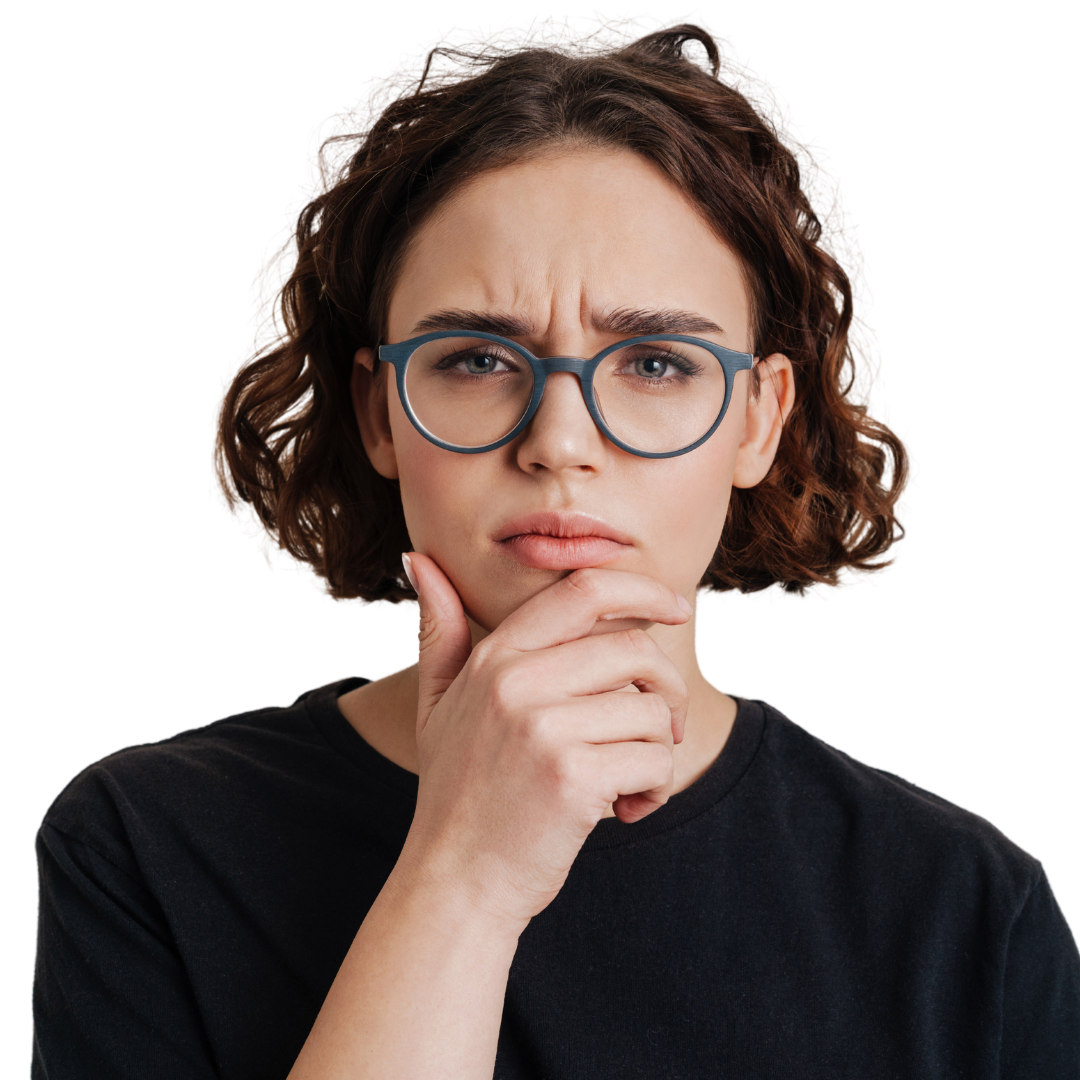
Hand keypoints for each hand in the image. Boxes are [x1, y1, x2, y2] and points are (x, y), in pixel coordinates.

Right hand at [396, 552, 690, 932]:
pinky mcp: (572, 777)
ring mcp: (543, 728)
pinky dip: (655, 789)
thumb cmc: (457, 789)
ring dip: (658, 750)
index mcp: (496, 657)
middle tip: (661, 729)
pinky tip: (623, 810)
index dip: (643, 590)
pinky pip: (655, 760)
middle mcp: (517, 682)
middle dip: (667, 689)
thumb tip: (417, 557)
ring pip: (653, 710)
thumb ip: (440, 632)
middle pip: (636, 650)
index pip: (584, 592)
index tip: (676, 607)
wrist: (456, 881)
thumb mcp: (436, 704)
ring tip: (624, 781)